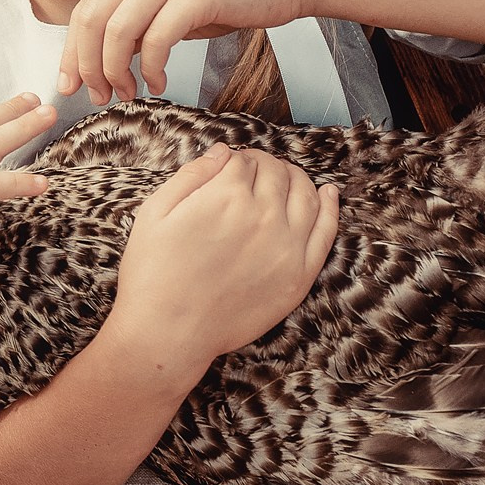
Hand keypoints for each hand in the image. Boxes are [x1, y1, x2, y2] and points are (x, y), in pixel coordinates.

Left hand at [60, 0, 310, 104]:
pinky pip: (157, 38)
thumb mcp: (172, 3)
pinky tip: (159, 83)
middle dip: (87, 65)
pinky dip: (150, 68)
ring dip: (115, 71)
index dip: (71, 51)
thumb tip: (101, 63)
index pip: (85, 8)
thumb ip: (137, 24)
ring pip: (118, 29)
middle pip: (92, 19)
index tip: (69, 85)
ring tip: (127, 93)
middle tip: (97, 96)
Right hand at [110, 145, 338, 372]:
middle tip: (254, 171)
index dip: (236, 159)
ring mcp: (287, 245)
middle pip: (276, 171)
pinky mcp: (299, 274)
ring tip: (286, 178)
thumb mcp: (155, 213)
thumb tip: (222, 152)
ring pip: (306, 193)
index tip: (230, 166)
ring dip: (296, 178)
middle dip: (265, 165)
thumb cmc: (154, 274)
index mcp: (226, 195)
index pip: (244, 159)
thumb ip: (191, 175)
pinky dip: (330, 206)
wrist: (168, 332)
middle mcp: (263, 214)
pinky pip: (326, 231)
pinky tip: (329, 193)